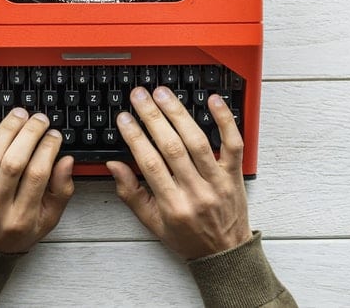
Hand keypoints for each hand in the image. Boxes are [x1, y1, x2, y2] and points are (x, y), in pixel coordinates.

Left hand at [0, 108, 74, 253]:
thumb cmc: (15, 233)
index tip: (54, 135)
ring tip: (20, 116)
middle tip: (39, 120)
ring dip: (6, 131)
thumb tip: (66, 161)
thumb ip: (61, 191)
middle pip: (13, 163)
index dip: (48, 149)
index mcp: (22, 218)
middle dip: (29, 134)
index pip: (37, 175)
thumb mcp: (47, 220)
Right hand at [107, 87, 251, 259]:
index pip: (150, 164)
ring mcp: (218, 181)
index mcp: (173, 205)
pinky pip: (233, 143)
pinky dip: (225, 120)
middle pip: (172, 147)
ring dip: (179, 113)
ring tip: (163, 94)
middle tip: (140, 96)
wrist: (225, 254)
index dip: (135, 137)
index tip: (124, 118)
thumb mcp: (152, 223)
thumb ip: (131, 193)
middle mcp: (196, 192)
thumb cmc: (187, 237)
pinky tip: (212, 100)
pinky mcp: (235, 173)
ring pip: (198, 141)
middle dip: (153, 117)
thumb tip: (114, 165)